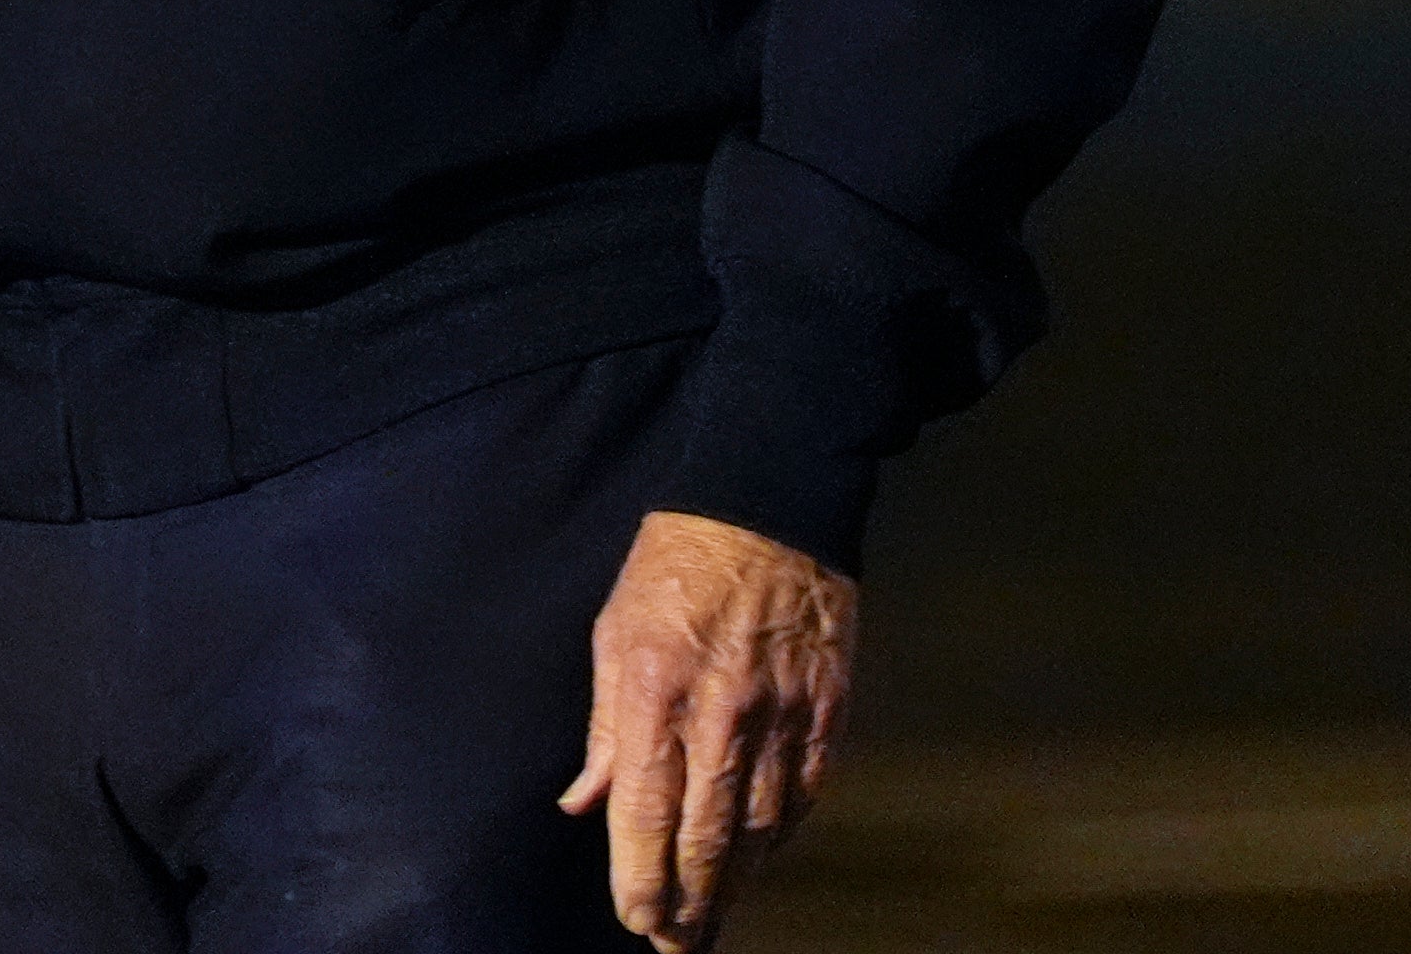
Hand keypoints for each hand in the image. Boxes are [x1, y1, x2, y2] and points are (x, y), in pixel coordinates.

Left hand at [559, 509, 856, 949]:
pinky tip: (763, 860)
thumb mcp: (614, 629)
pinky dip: (782, 836)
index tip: (635, 920)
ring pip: (761, 827)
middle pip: (707, 837)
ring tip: (714, 917)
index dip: (641, 879)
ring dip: (736, 882)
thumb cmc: (675, 563)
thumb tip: (583, 802)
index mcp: (656, 689)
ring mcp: (782, 713)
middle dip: (690, 902)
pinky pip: (805, 793)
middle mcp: (721, 711)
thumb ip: (603, 727)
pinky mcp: (827, 708)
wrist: (769, 501)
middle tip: (676, 944)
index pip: (646, 811)